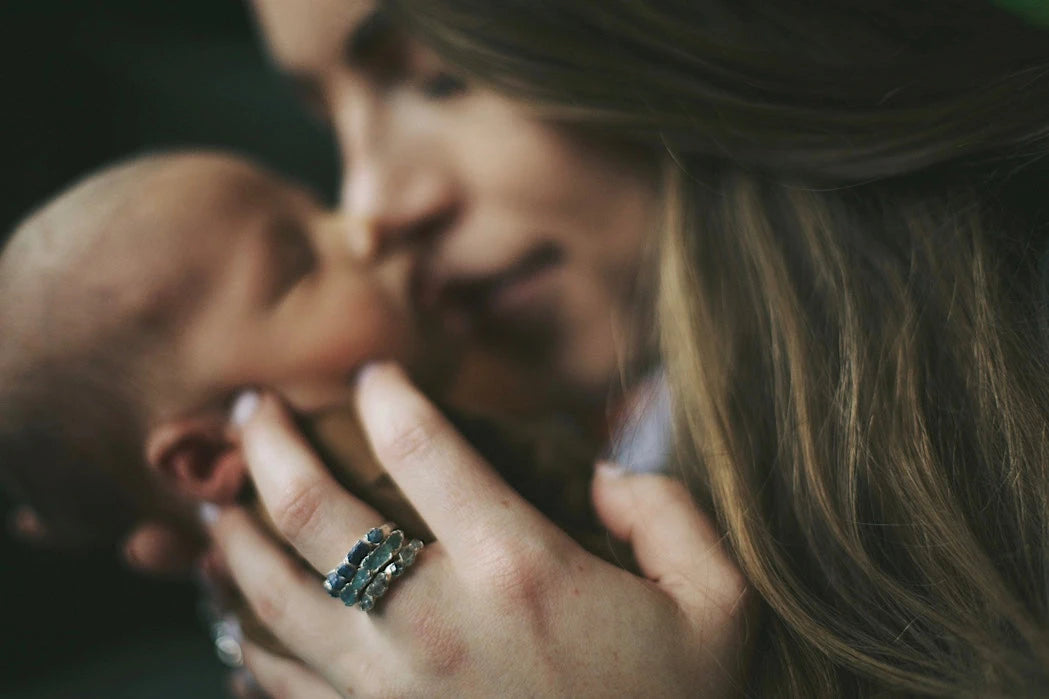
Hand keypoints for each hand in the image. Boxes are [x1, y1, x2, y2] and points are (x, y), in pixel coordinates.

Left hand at [210, 363, 749, 697]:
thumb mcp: (717, 604)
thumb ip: (670, 513)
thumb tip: (605, 473)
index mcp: (517, 569)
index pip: (424, 444)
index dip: (391, 392)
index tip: (378, 373)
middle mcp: (434, 623)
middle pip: (314, 513)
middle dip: (269, 446)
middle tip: (253, 408)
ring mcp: (389, 691)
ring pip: (271, 597)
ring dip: (234, 539)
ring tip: (221, 504)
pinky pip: (282, 684)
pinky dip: (247, 641)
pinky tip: (237, 617)